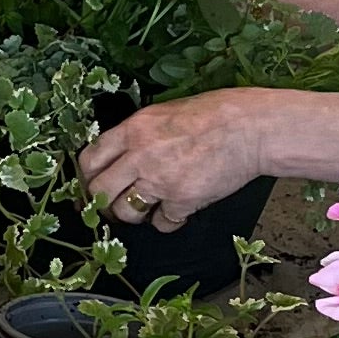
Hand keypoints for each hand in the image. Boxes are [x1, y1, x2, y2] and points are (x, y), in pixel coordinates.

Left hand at [79, 97, 268, 233]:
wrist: (252, 128)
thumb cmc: (214, 115)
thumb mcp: (164, 113)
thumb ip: (137, 136)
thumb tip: (117, 158)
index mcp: (133, 129)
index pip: (89, 160)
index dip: (86, 177)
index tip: (91, 186)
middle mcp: (140, 156)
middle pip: (98, 191)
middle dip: (101, 203)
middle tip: (111, 206)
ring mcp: (161, 181)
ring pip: (125, 212)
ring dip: (132, 215)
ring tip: (147, 207)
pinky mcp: (183, 201)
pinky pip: (161, 223)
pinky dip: (167, 221)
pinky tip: (177, 210)